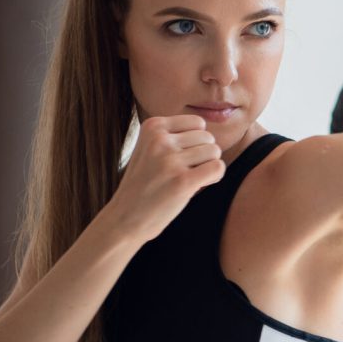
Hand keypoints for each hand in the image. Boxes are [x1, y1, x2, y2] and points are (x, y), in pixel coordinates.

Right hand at [105, 115, 225, 241]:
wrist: (124, 218)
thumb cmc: (144, 185)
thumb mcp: (150, 149)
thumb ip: (174, 136)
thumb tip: (210, 131)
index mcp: (152, 127)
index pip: (197, 123)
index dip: (196, 142)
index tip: (181, 157)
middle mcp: (160, 140)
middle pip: (208, 138)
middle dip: (203, 156)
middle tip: (184, 172)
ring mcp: (170, 160)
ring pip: (214, 152)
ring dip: (208, 167)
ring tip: (188, 179)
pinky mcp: (182, 181)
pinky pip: (217, 167)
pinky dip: (214, 177)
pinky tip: (198, 185)